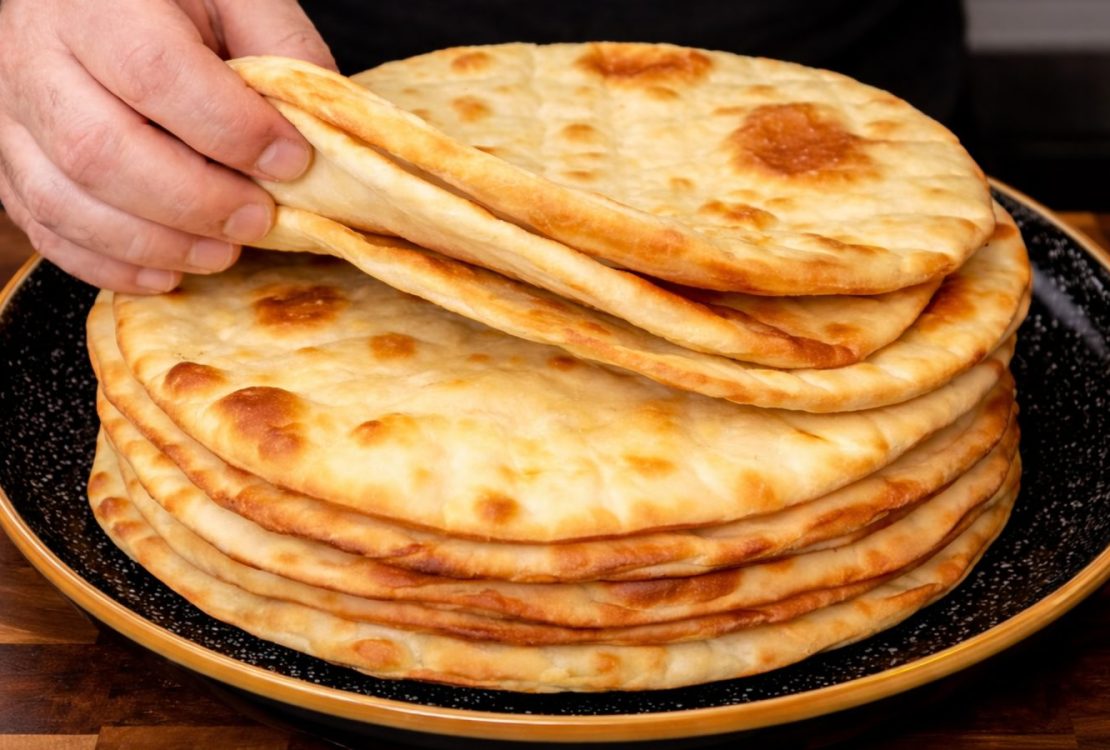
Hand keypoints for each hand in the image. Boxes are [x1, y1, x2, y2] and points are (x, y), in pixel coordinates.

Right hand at [0, 0, 335, 292]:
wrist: (97, 4)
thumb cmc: (175, 1)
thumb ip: (281, 49)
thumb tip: (319, 134)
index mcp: (95, 2)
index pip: (154, 71)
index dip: (230, 129)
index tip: (290, 161)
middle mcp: (33, 56)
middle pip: (101, 150)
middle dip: (195, 201)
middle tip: (259, 220)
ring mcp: (11, 117)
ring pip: (67, 201)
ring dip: (156, 244)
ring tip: (224, 252)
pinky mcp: (8, 167)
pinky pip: (47, 230)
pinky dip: (111, 267)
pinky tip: (169, 274)